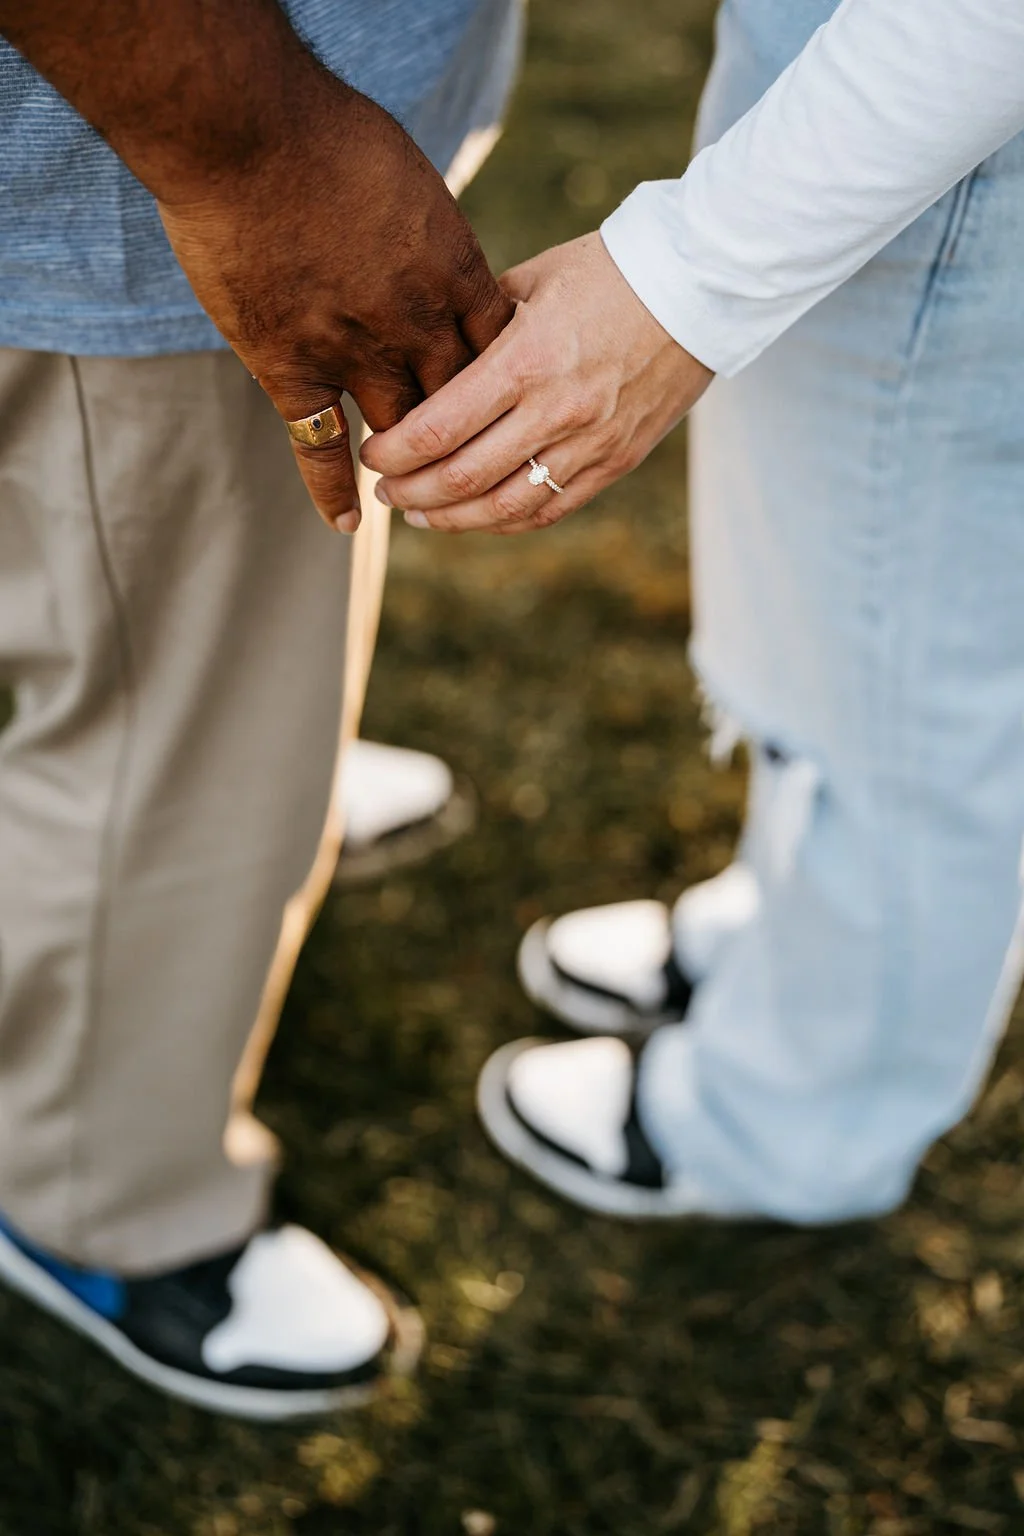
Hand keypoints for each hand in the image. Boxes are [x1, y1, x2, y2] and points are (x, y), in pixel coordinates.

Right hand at [158, 80, 512, 530]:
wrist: (245, 131)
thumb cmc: (326, 131)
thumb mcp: (407, 176)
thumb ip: (426, 230)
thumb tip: (430, 249)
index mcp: (454, 272)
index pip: (499, 348)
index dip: (506, 380)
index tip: (509, 403)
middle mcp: (417, 324)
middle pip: (463, 402)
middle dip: (474, 439)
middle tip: (478, 469)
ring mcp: (356, 354)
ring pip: (403, 435)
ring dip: (415, 471)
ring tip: (419, 499)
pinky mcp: (292, 370)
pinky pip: (321, 448)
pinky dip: (333, 490)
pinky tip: (348, 523)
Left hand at [362, 232, 712, 533]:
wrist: (701, 287)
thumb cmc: (609, 271)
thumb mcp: (532, 283)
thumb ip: (478, 327)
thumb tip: (424, 360)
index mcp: (527, 361)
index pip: (439, 428)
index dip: (394, 452)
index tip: (372, 452)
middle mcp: (556, 412)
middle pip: (462, 478)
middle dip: (411, 491)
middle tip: (384, 489)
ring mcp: (590, 444)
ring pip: (503, 507)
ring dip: (451, 518)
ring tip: (419, 513)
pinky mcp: (615, 462)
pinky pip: (549, 509)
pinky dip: (504, 521)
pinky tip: (476, 516)